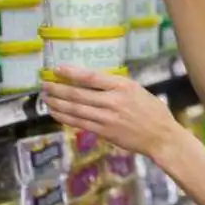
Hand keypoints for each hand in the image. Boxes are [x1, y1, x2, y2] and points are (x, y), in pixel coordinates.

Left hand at [41, 66, 181, 158]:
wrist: (160, 135)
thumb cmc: (152, 110)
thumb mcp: (137, 90)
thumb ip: (116, 86)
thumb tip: (94, 81)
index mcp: (122, 86)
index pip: (91, 77)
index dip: (71, 73)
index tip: (56, 69)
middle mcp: (112, 101)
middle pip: (78, 94)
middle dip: (58, 89)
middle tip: (44, 84)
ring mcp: (107, 118)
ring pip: (76, 110)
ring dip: (57, 104)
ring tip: (45, 99)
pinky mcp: (104, 132)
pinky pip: (80, 123)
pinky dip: (65, 118)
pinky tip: (56, 113)